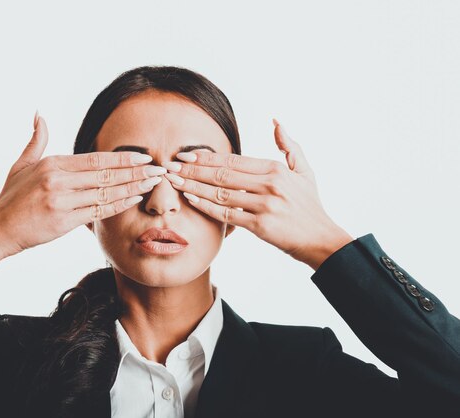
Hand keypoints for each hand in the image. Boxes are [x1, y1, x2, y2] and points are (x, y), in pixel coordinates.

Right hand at [0, 112, 165, 258]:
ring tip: (153, 183)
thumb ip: (36, 140)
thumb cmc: (11, 198)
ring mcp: (61, 202)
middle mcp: (58, 181)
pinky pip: (98, 212)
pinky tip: (134, 199)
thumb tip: (39, 114)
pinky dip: (119, 205)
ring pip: (105, 193)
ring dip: (133, 188)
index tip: (143, 157)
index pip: (95, 159)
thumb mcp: (21, 164)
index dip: (122, 159)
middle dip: (135, 172)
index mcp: (52, 164)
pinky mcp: (64, 222)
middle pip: (105, 175)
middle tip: (159, 169)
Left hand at [162, 119, 352, 269]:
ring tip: (174, 182)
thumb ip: (289, 145)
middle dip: (193, 170)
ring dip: (194, 187)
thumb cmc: (310, 205)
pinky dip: (207, 207)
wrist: (321, 239)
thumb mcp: (304, 171)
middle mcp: (269, 185)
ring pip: (221, 193)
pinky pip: (228, 214)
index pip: (233, 160)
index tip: (186, 155)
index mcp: (275, 169)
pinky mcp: (261, 226)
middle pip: (222, 175)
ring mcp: (264, 205)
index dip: (207, 157)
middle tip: (170, 167)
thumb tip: (276, 121)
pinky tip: (191, 200)